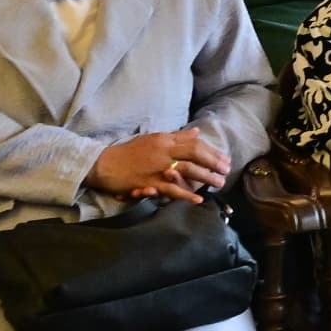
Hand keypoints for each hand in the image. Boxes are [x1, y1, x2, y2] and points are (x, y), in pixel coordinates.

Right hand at [88, 128, 230, 203]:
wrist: (103, 164)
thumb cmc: (129, 152)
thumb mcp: (153, 139)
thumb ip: (176, 136)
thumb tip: (196, 132)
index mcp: (165, 140)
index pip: (194, 143)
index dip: (211, 151)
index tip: (224, 157)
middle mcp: (163, 151)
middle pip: (194, 154)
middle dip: (213, 162)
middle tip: (227, 169)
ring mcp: (157, 168)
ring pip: (187, 171)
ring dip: (205, 177)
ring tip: (220, 183)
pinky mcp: (149, 183)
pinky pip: (171, 190)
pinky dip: (185, 194)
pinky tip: (198, 199)